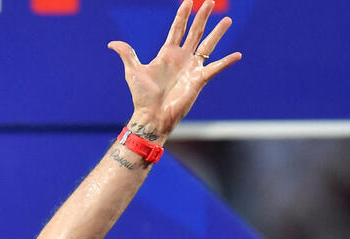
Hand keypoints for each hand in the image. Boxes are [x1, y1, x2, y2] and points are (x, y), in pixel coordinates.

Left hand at [108, 0, 240, 140]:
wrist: (152, 116)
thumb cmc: (142, 96)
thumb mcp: (133, 71)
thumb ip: (127, 54)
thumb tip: (112, 43)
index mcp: (167, 54)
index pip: (177, 29)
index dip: (182, 15)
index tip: (187, 1)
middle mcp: (181, 58)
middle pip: (195, 32)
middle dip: (202, 16)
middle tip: (210, 1)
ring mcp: (192, 68)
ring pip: (208, 45)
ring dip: (218, 32)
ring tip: (228, 20)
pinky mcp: (199, 80)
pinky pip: (215, 68)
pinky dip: (226, 62)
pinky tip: (237, 55)